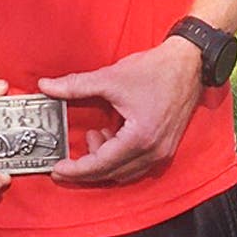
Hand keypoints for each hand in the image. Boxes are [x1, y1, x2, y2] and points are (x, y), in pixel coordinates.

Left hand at [40, 37, 203, 184]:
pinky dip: (119, 158)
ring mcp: (162, 152)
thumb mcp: (111, 77)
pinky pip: (137, 165)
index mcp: (140, 138)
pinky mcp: (165, 147)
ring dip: (104, 162)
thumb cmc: (155, 70)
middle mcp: (153, 151)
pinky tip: (110, 136)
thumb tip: (46, 86)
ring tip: (93, 135)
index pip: (101, 164)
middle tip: (64, 163)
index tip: (57, 170)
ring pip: (125, 172)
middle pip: (112, 173)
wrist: (189, 63)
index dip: (76, 170)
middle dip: (86, 169)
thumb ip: (75, 85)